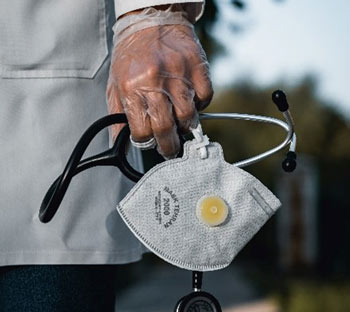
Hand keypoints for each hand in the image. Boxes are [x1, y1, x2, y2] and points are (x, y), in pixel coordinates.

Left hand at [106, 23, 212, 158]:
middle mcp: (155, 82)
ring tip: (180, 124)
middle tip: (170, 150)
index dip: (147, 142)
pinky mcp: (197, 67)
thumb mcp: (115, 85)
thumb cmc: (132, 57)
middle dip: (169, 147)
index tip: (151, 142)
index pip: (142, 131)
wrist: (150, 21)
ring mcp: (179, 75)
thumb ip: (117, 116)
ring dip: (185, 126)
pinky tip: (190, 101)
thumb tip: (119, 144)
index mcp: (131, 88)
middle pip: (166, 128)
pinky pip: (205, 98)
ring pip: (188, 117)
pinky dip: (200, 106)